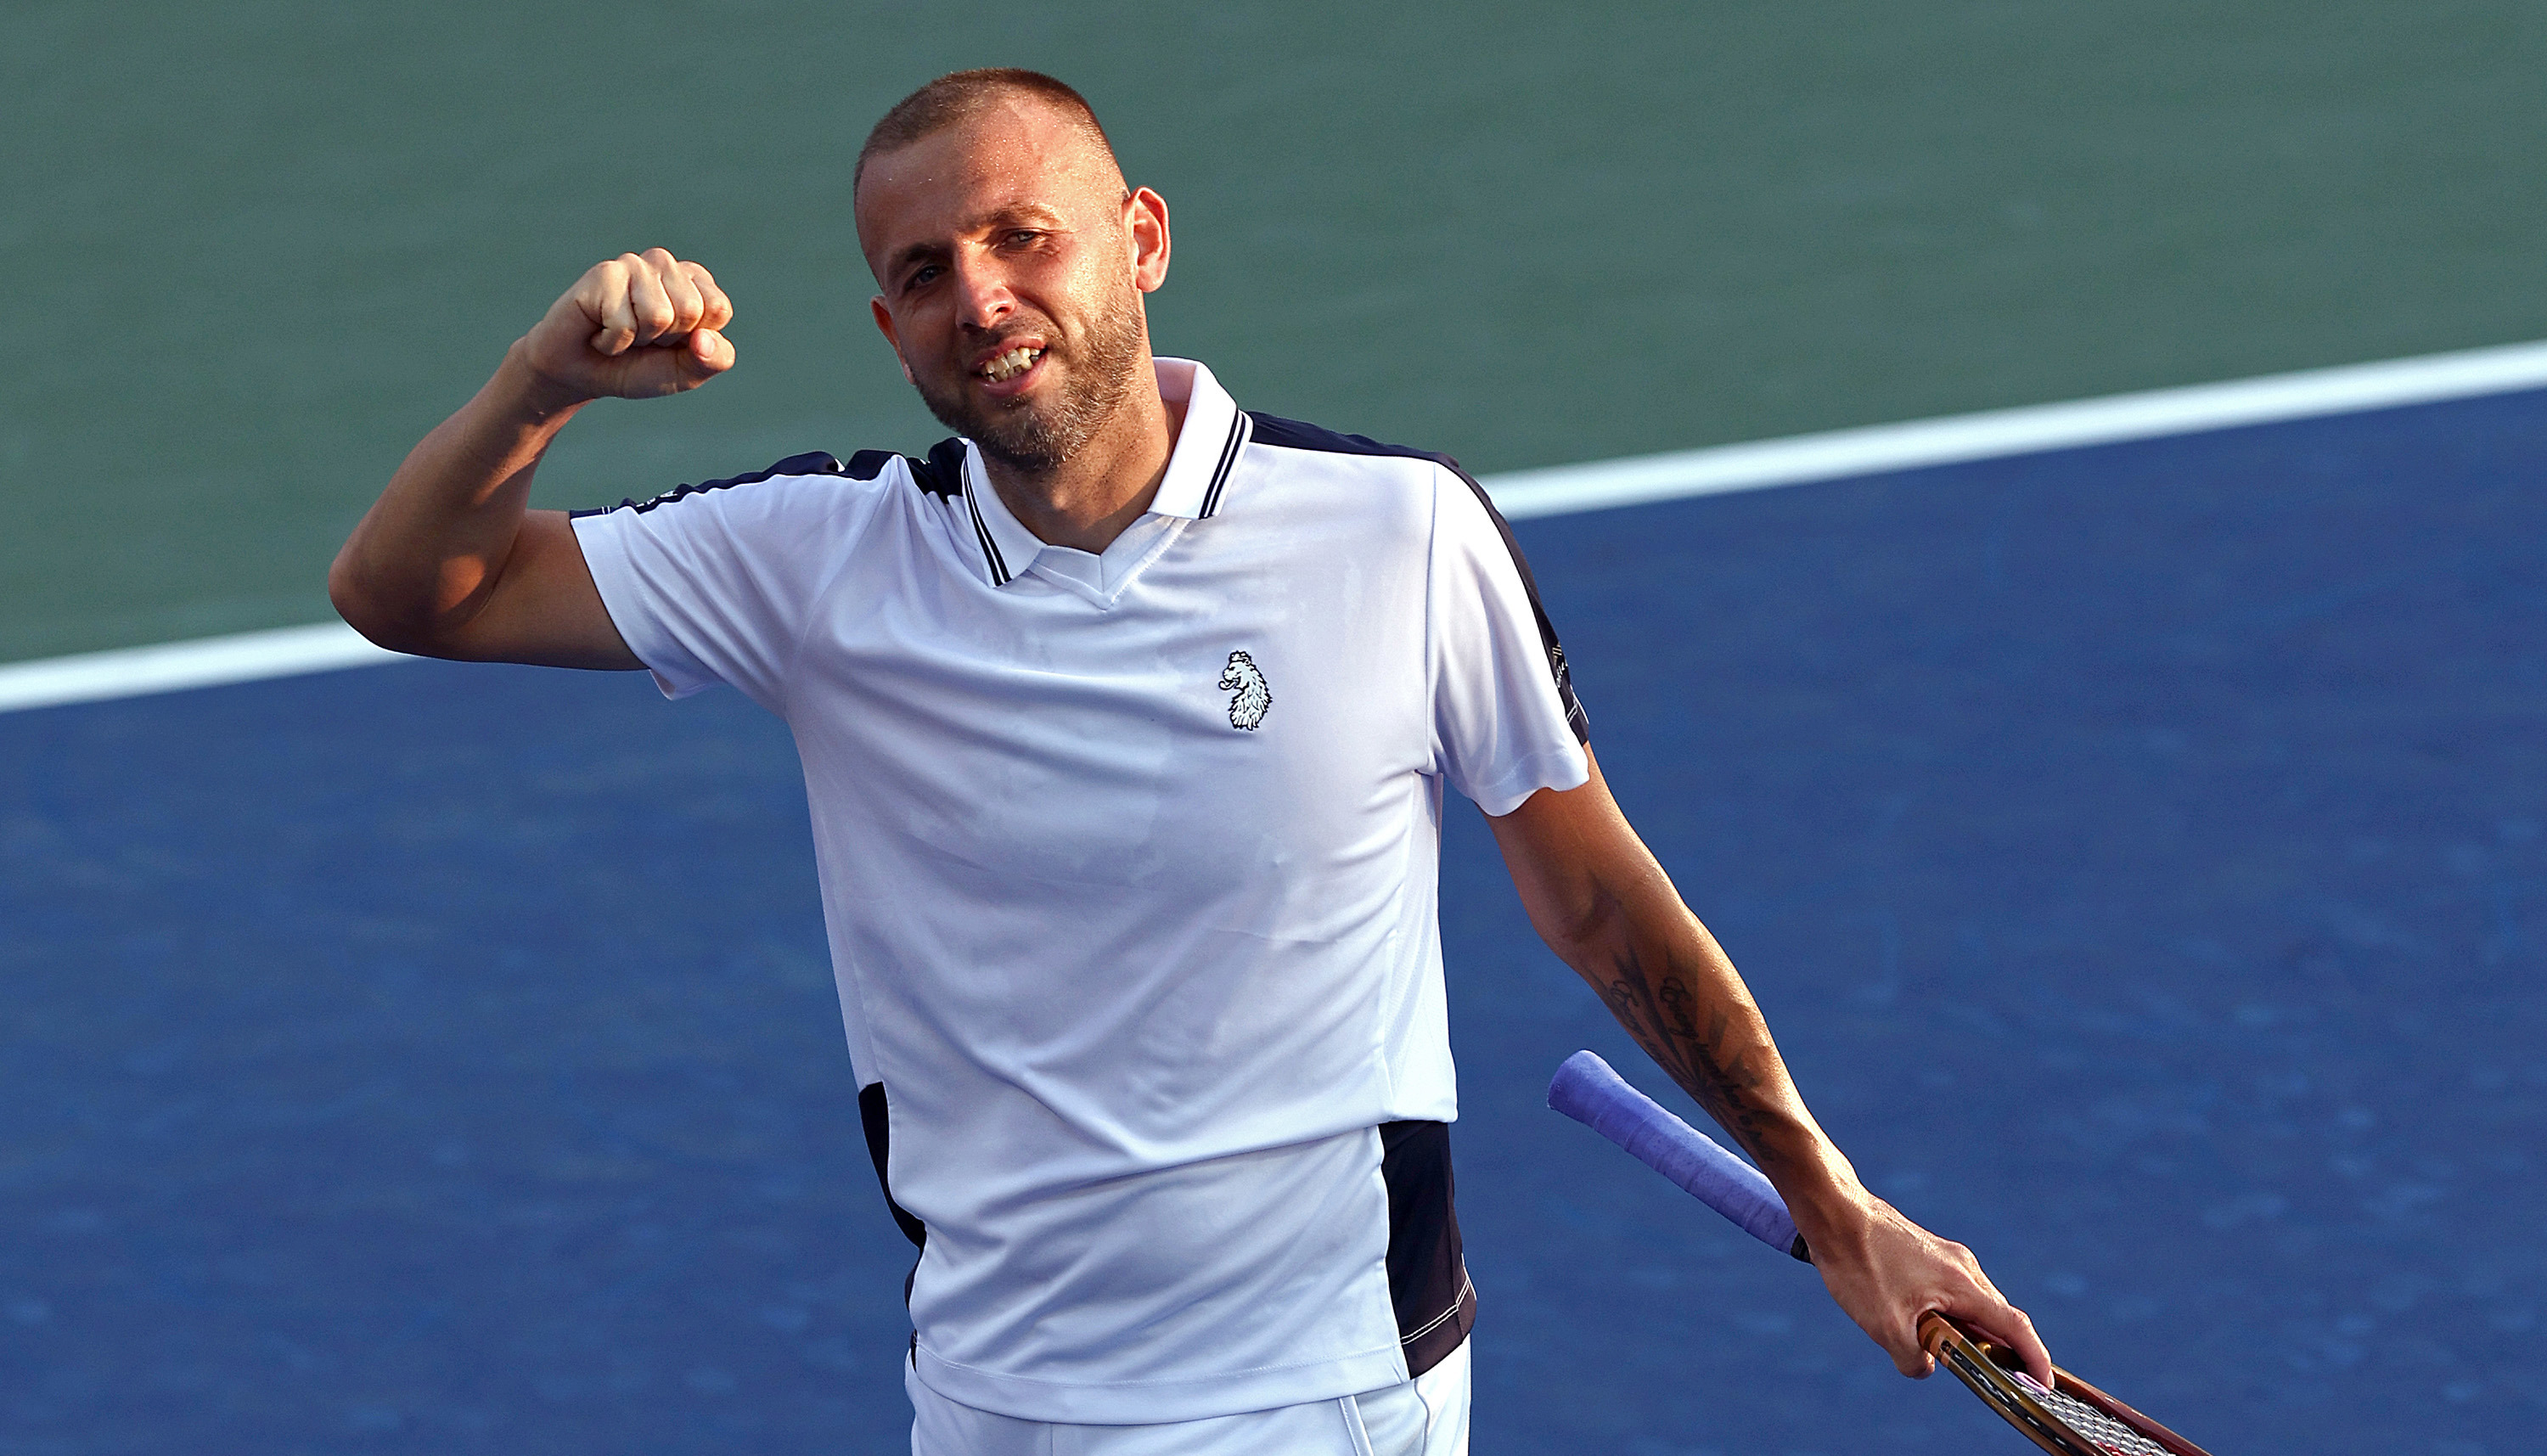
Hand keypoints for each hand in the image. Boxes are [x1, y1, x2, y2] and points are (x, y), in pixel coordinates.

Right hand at [515, 248, 735, 403]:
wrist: (580, 375)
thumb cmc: (637, 367)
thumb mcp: (686, 372)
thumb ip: (714, 360)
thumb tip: (703, 339)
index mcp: (693, 282)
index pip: (718, 308)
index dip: (694, 339)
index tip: (670, 341)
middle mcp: (664, 265)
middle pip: (691, 310)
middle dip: (665, 339)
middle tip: (640, 338)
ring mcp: (633, 265)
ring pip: (659, 315)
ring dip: (638, 339)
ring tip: (620, 331)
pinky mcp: (604, 274)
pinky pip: (625, 323)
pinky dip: (612, 342)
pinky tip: (599, 332)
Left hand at [1802, 1186, 2052, 1383]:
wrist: (1834, 1213)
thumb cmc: (1860, 1265)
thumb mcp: (1884, 1327)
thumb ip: (1914, 1359)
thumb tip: (1928, 1366)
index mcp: (1963, 1284)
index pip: (2013, 1326)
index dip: (2034, 1358)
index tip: (2045, 1383)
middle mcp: (1964, 1267)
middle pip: (1995, 1317)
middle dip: (2000, 1350)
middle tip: (1997, 1381)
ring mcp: (1947, 1257)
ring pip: (1971, 1303)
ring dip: (1968, 1331)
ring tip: (1950, 1354)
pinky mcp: (1928, 1253)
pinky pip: (1952, 1291)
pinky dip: (1950, 1314)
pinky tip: (1922, 1325)